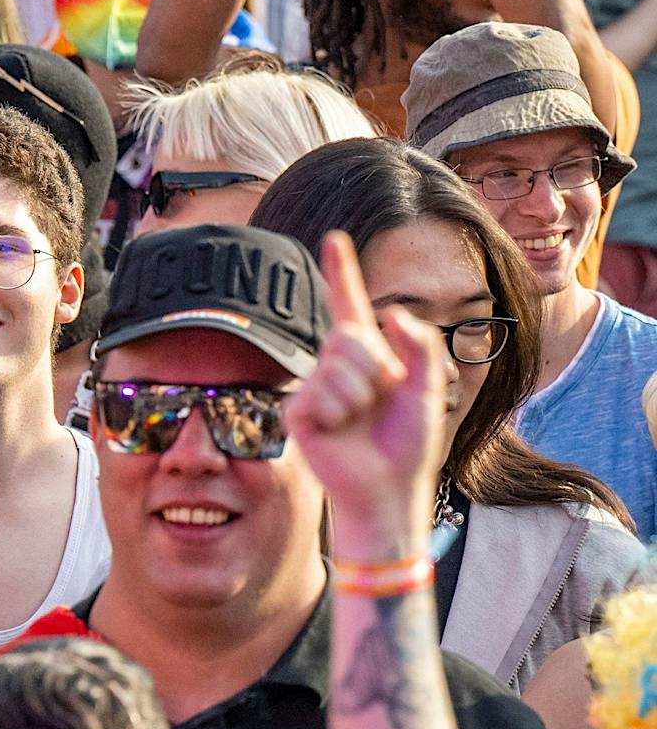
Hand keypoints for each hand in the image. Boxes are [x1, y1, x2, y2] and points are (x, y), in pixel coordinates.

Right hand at [285, 233, 446, 563]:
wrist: (388, 491)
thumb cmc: (408, 445)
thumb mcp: (429, 388)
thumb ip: (420, 345)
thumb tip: (390, 314)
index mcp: (368, 357)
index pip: (349, 306)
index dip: (341, 272)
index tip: (335, 238)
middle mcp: (337, 366)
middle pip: (351, 339)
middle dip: (376, 370)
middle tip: (379, 405)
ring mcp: (316, 389)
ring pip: (339, 367)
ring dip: (360, 397)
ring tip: (360, 423)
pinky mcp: (300, 414)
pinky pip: (320, 395)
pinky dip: (338, 414)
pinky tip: (338, 433)